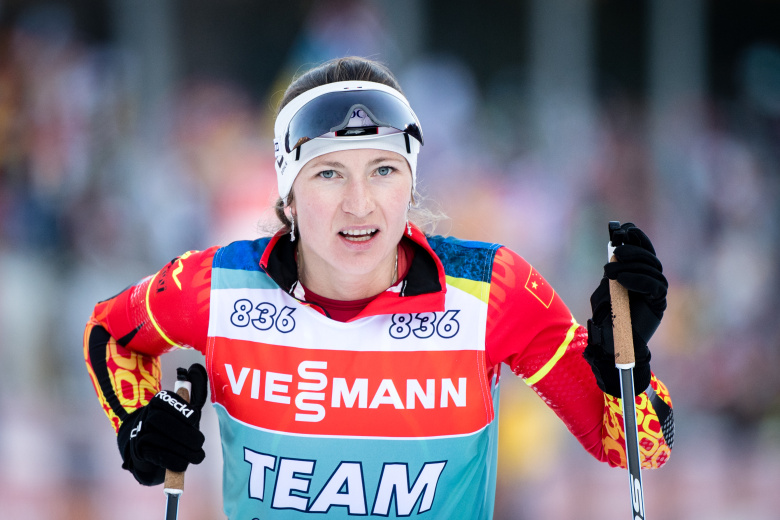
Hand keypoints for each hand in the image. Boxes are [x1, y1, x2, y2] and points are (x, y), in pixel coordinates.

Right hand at [117, 363, 207, 485]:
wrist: (148, 447)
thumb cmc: (174, 426)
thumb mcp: (186, 408)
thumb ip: (195, 389)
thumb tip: (195, 368)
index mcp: (160, 400)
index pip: (173, 403)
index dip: (187, 413)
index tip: (195, 420)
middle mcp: (148, 413)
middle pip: (166, 423)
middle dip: (187, 436)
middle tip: (200, 445)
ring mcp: (141, 432)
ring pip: (162, 440)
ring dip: (183, 451)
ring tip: (197, 456)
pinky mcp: (139, 450)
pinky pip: (156, 455)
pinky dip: (173, 461)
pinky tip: (183, 464)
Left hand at [583, 223, 666, 396]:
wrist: (610, 343)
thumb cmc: (606, 317)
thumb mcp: (606, 288)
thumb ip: (614, 271)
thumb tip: (616, 251)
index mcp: (640, 276)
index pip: (644, 252)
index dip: (638, 238)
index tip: (625, 228)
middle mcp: (652, 282)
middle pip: (650, 258)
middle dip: (634, 250)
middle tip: (615, 250)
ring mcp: (656, 293)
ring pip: (653, 269)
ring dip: (631, 265)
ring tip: (609, 270)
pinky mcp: (658, 304)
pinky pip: (653, 285)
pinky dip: (637, 278)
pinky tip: (621, 278)